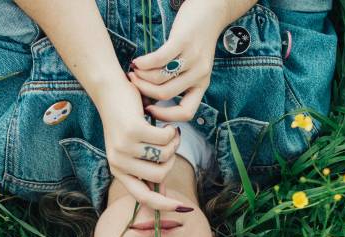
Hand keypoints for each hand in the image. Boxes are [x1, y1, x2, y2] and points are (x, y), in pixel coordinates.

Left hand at [95, 79, 183, 208]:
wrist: (110, 91)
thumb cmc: (126, 120)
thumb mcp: (132, 148)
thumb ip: (145, 168)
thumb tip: (161, 192)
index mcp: (118, 170)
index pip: (143, 197)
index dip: (163, 205)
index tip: (183, 208)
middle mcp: (119, 162)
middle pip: (160, 175)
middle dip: (172, 158)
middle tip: (169, 141)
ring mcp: (124, 147)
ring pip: (165, 156)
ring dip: (172, 142)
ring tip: (166, 129)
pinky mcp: (133, 130)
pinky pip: (165, 139)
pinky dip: (170, 130)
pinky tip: (164, 121)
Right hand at [126, 1, 225, 121]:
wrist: (211, 13)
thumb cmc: (197, 42)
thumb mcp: (195, 67)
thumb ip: (180, 82)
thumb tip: (152, 98)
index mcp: (202, 85)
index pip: (186, 112)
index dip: (165, 116)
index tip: (149, 109)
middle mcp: (200, 74)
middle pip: (166, 95)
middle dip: (144, 91)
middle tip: (133, 83)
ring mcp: (192, 58)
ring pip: (160, 78)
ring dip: (141, 76)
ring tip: (134, 70)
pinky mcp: (183, 41)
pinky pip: (159, 59)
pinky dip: (143, 62)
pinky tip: (137, 61)